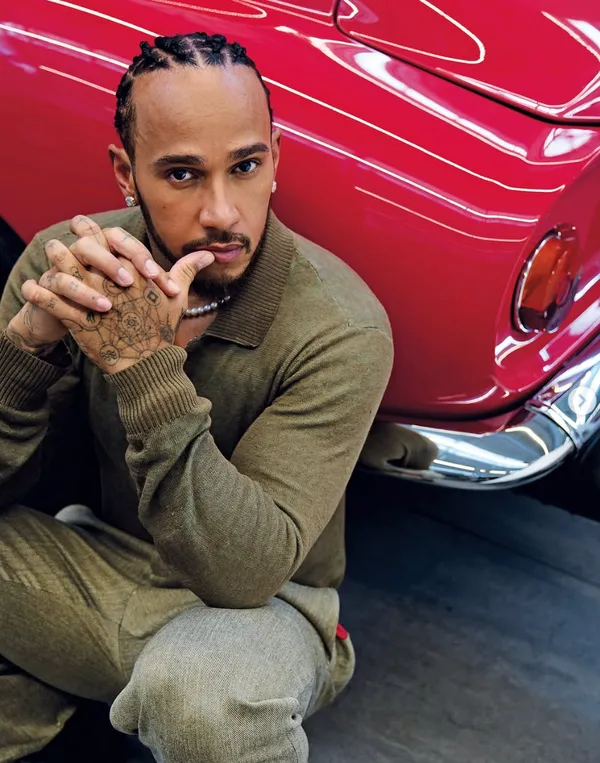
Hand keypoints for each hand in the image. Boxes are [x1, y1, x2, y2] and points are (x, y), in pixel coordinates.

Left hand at [21, 231, 214, 373]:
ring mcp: (96, 301)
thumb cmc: (161, 330)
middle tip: (69, 230)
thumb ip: (188, 270)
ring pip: (68, 270)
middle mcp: (113, 283)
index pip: (114, 241)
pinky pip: (54, 303)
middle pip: (88, 249)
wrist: (148, 365)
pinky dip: (39, 294)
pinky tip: (31, 288)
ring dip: (57, 260)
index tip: (87, 225)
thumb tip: (208, 254)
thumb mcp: (177, 298)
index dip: (99, 230)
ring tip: (50, 252)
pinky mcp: (81, 322)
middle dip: (78, 238)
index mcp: (134, 274)